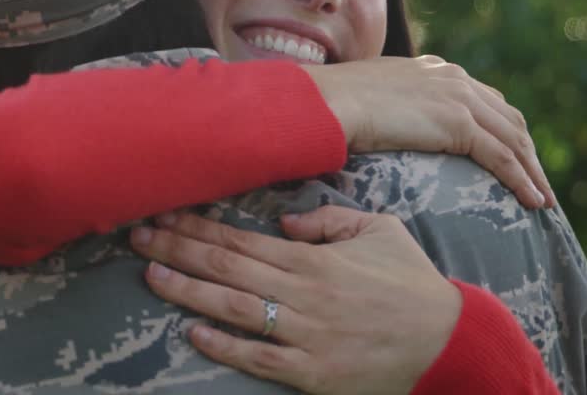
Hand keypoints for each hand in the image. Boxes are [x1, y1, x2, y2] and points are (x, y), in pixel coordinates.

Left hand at [130, 207, 461, 394]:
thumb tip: (283, 220)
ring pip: (235, 308)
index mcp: (314, 259)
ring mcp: (306, 334)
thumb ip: (328, 219)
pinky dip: (224, 346)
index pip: (241, 239)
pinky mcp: (312, 373)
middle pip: (227, 268)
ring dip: (189, 291)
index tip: (163, 213)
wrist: (450, 342)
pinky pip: (260, 359)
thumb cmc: (411, 283)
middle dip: (178, 249)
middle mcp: (304, 293)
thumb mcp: (378, 230)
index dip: (197, 226)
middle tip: (136, 236)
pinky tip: (192, 333)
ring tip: (151, 274)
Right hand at [301, 55, 552, 208]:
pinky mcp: (457, 124)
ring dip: (532, 170)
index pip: (484, 99)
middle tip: (536, 180)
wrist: (328, 102)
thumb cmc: (333, 104)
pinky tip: (532, 201)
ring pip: (513, 138)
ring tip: (542, 198)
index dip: (502, 128)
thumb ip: (389, 104)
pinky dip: (522, 180)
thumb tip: (381, 123)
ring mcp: (458, 99)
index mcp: (434, 70)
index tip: (512, 153)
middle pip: (508, 117)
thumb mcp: (369, 96)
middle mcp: (453, 78)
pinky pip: (502, 157)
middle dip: (527, 151)